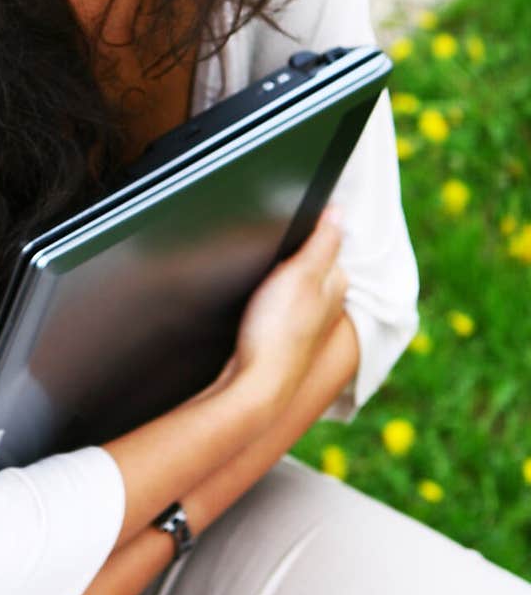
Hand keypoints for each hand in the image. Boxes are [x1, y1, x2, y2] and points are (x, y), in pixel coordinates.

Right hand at [224, 207, 346, 411]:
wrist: (256, 384)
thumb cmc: (278, 331)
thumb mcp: (302, 273)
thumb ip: (323, 240)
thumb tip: (339, 210)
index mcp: (336, 283)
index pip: (329, 243)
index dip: (310, 229)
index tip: (291, 222)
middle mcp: (328, 304)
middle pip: (315, 266)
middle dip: (299, 254)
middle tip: (276, 248)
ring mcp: (308, 323)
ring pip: (300, 288)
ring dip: (286, 278)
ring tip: (268, 272)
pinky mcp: (287, 337)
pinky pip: (286, 307)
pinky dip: (276, 300)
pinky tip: (262, 303)